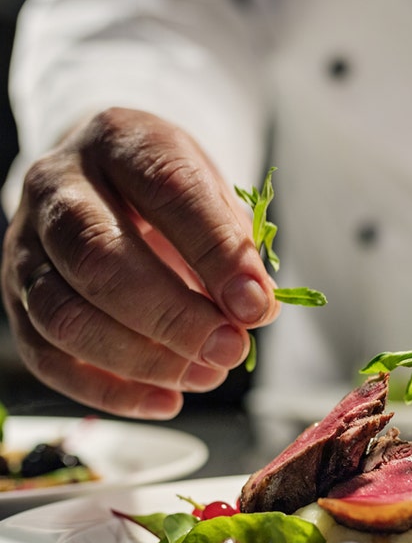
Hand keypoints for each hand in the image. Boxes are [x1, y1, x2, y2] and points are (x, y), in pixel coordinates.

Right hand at [2, 107, 279, 417]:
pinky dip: (110, 392)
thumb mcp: (211, 195)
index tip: (256, 304)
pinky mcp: (17, 299)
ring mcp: (26, 246)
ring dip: (142, 360)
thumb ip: (232, 245)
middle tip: (228, 349)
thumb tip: (254, 310)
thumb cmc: (167, 195)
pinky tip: (166, 401)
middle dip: (172, 317)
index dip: (214, 253)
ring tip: (206, 376)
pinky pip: (48, 358)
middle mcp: (58, 187)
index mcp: (119, 142)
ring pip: (64, 316)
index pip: (165, 190)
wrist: (104, 181)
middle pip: (98, 259)